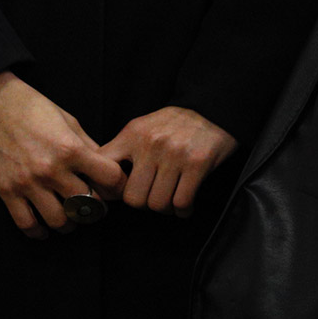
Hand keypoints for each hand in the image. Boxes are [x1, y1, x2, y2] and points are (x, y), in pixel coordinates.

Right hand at [0, 71, 126, 238]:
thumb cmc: (34, 108)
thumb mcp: (69, 121)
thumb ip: (88, 147)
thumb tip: (106, 167)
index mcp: (71, 149)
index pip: (110, 178)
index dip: (118, 184)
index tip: (116, 187)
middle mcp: (51, 170)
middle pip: (87, 204)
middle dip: (97, 208)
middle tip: (96, 206)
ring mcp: (27, 183)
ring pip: (59, 220)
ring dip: (70, 223)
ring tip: (72, 217)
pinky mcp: (6, 191)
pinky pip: (26, 223)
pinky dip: (39, 231)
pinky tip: (45, 228)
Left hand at [102, 106, 238, 216]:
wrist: (213, 107)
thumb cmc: (175, 124)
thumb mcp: (142, 127)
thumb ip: (122, 151)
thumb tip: (104, 186)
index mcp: (133, 135)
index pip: (105, 173)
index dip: (110, 192)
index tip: (121, 194)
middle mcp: (152, 144)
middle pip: (134, 198)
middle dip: (144, 204)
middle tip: (152, 197)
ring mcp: (175, 154)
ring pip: (158, 204)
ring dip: (165, 209)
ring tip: (170, 201)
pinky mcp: (198, 163)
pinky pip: (182, 202)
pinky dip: (183, 211)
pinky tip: (185, 205)